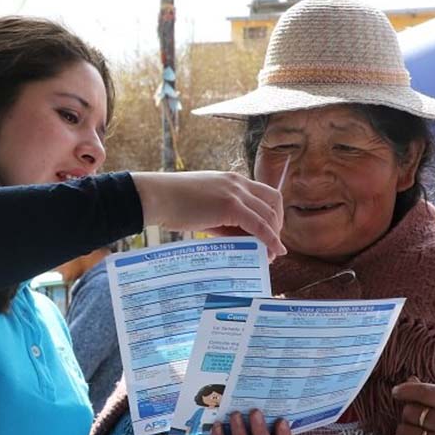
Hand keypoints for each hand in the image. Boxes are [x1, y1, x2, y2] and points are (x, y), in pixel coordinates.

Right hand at [130, 171, 286, 259]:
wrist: (156, 196)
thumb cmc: (173, 203)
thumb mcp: (205, 208)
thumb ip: (224, 220)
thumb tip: (240, 239)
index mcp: (232, 180)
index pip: (264, 195)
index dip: (272, 215)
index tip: (269, 234)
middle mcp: (238, 182)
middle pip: (273, 202)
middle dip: (277, 225)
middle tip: (272, 245)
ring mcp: (235, 193)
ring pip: (269, 214)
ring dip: (274, 235)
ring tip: (270, 254)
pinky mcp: (230, 206)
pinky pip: (259, 225)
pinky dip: (270, 239)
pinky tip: (273, 251)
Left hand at [388, 377, 434, 434]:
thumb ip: (433, 392)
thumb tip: (409, 380)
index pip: (424, 392)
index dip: (406, 390)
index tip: (396, 392)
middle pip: (410, 412)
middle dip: (408, 412)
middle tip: (417, 416)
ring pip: (405, 432)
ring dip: (402, 429)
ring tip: (412, 429)